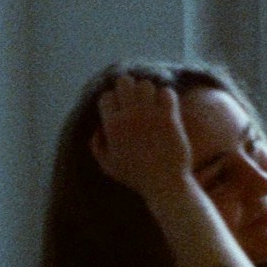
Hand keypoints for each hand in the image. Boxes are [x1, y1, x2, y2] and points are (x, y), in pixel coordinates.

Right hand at [91, 74, 193, 200]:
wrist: (164, 184)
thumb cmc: (136, 177)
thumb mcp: (108, 166)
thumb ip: (97, 147)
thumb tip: (97, 129)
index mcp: (111, 126)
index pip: (106, 96)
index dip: (113, 101)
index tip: (120, 109)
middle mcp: (129, 117)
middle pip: (124, 82)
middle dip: (129, 88)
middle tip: (136, 100)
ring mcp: (150, 116)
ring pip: (146, 84)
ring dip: (149, 92)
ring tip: (152, 103)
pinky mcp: (170, 118)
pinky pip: (167, 93)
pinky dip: (167, 97)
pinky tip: (167, 107)